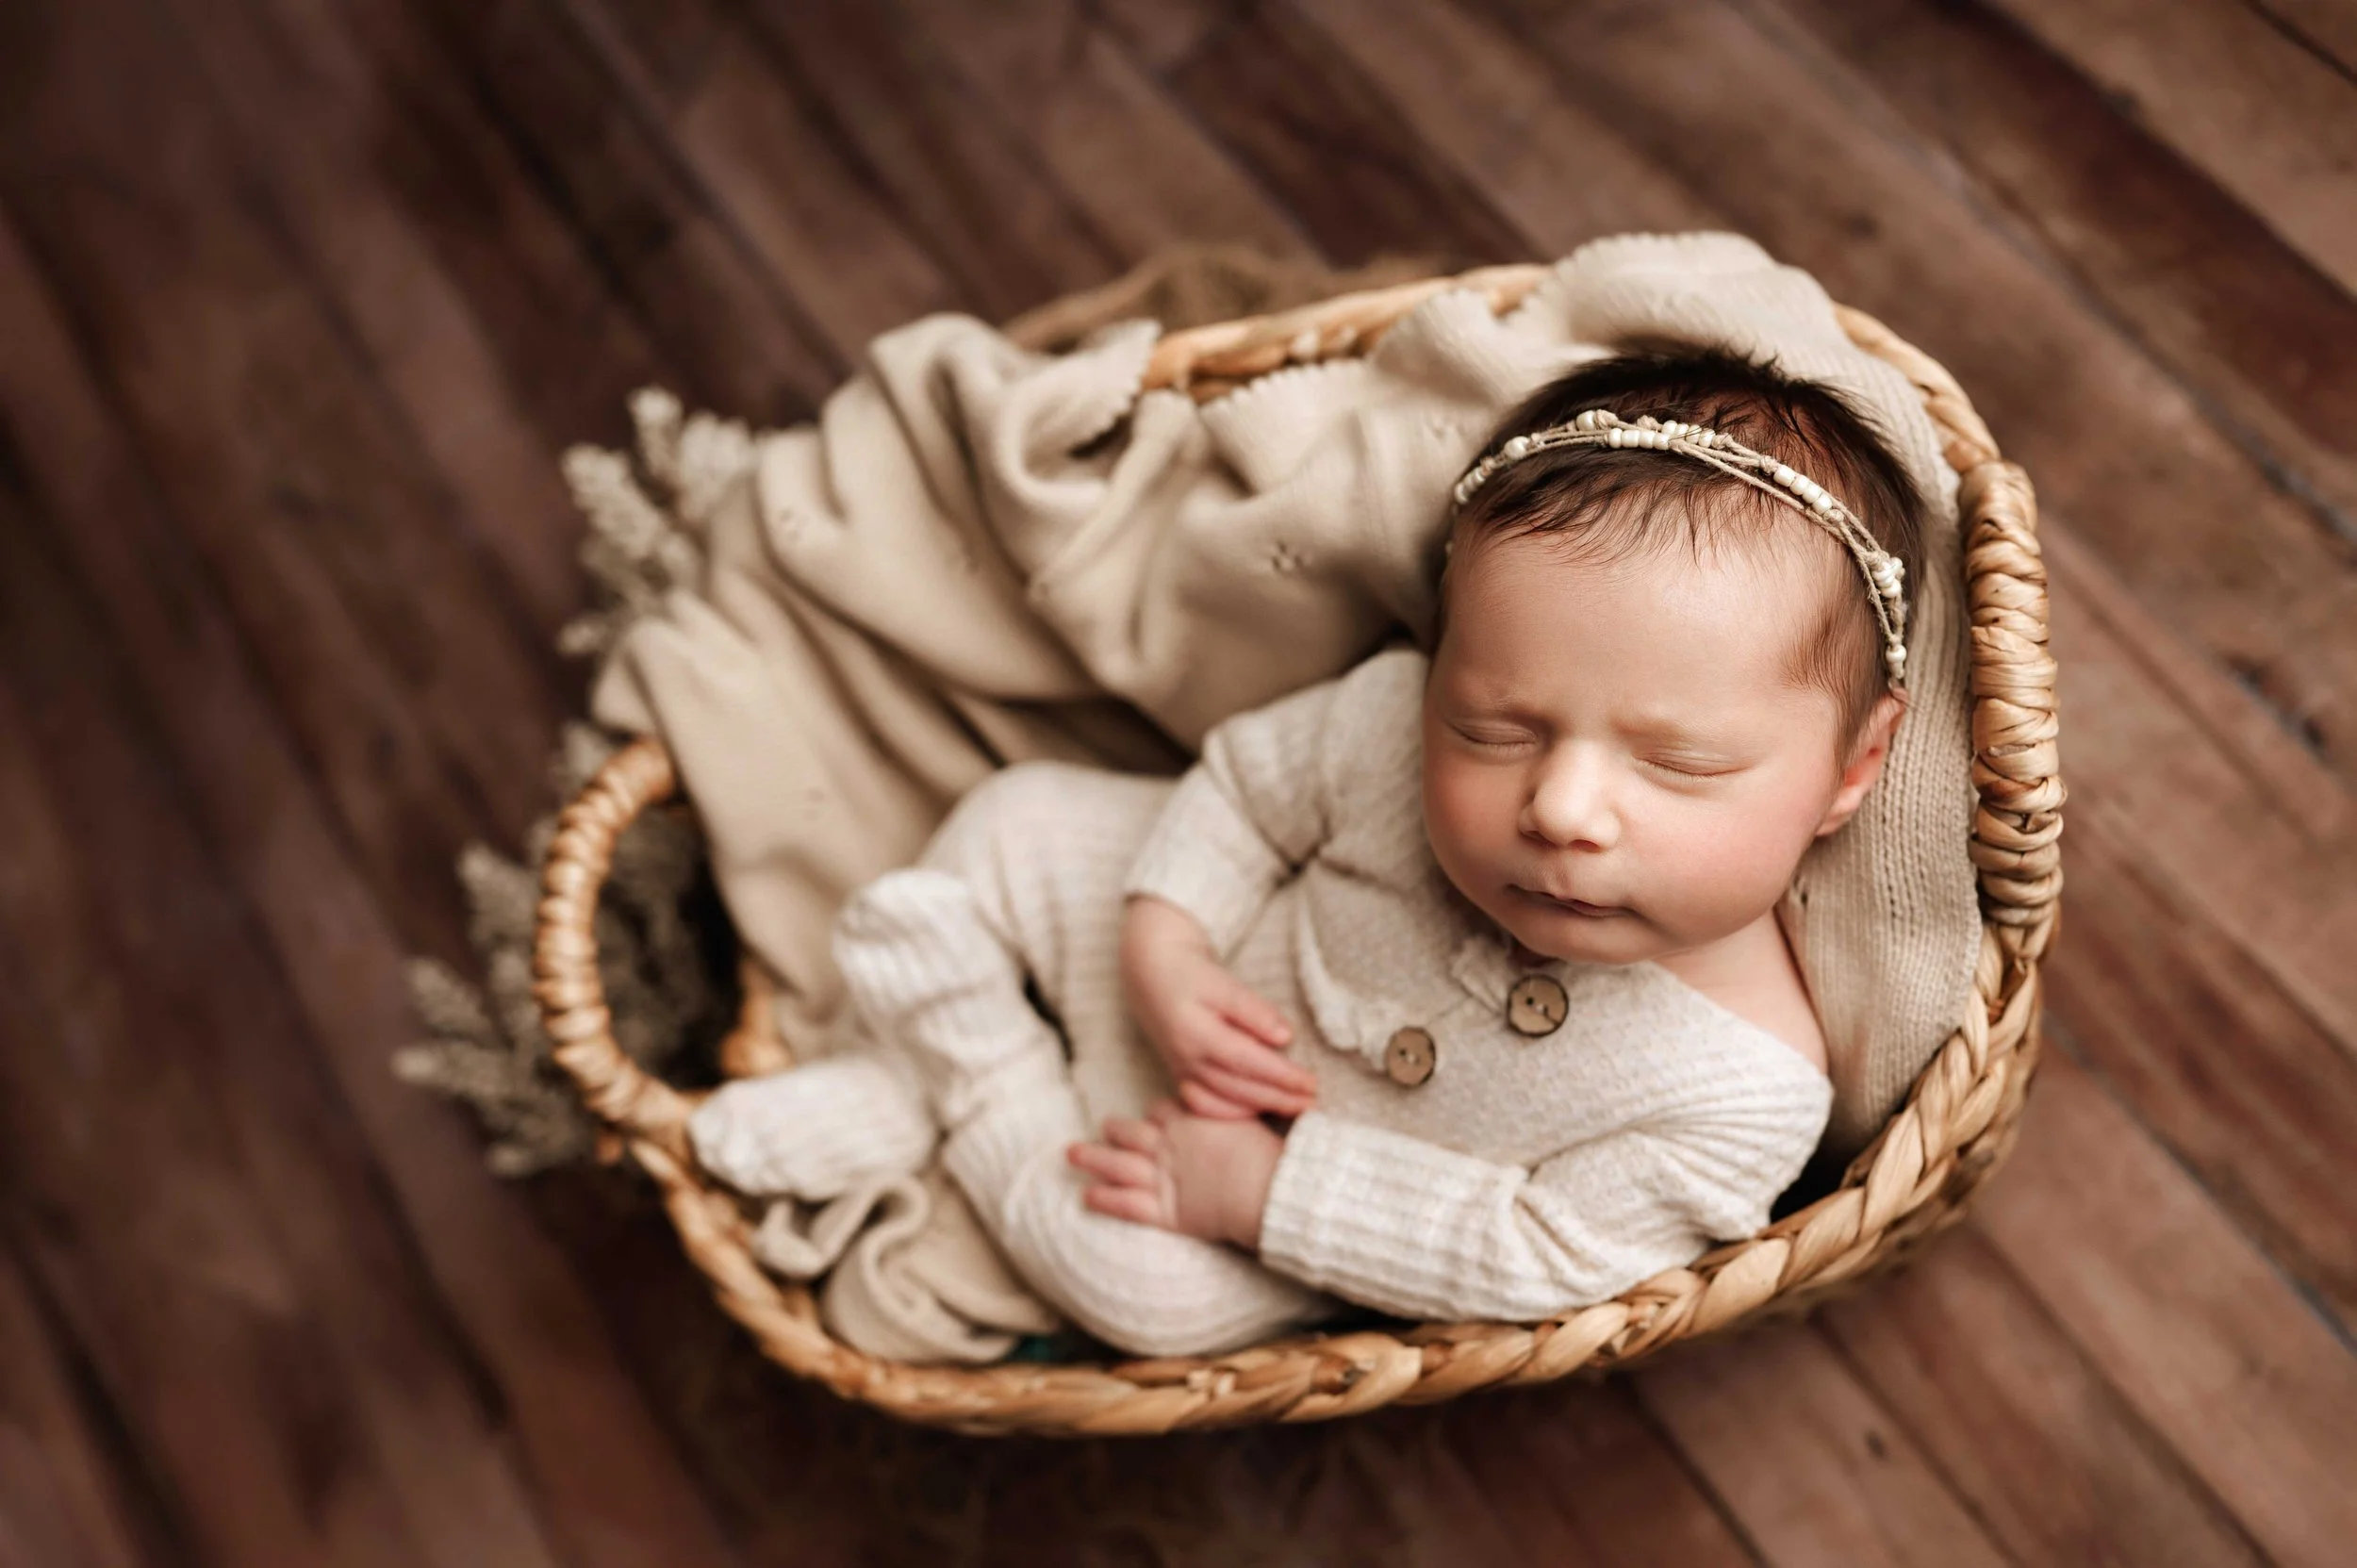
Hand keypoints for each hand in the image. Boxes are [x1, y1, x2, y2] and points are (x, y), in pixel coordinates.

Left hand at [1067, 1101, 1283, 1246]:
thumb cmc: (1265, 1155)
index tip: (1153, 1117)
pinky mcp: (1164, 1212)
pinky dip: (1104, 1199)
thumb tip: (1222, 1083)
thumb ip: (1226, 1104)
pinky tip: (1086, 1195)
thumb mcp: (1247, 1117)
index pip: (1161, 1109)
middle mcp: (1168, 1147)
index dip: (1155, 1114)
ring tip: (1072, 1153)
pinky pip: (1126, 1204)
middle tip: (1105, 1126)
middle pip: (1131, 1132)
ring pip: (1117, 1165)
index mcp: (1187, 1122)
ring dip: (1093, 1158)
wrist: (1266, 1191)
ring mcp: (1161, 1179)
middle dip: (1116, 1130)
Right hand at [1119, 895, 1316, 1119]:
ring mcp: (1181, 1069)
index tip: (1312, 1083)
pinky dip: (1231, 1112)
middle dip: (1280, 1098)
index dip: (1282, 1076)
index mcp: (1197, 1034)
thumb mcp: (1222, 982)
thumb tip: (1284, 1037)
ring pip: (1225, 1100)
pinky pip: (1205, 1104)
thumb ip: (1252, 1010)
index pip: (1248, 1062)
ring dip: (1263, 1107)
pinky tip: (1255, 1110)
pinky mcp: (1180, 1073)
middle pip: (1240, 1088)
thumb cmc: (1190, 973)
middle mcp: (1187, 1058)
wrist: (1150, 973)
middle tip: (1313, 1103)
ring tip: (1295, 1107)